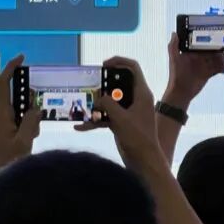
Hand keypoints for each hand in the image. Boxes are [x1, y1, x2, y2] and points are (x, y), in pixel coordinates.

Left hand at [0, 55, 40, 177]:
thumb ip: (31, 122)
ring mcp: (1, 122)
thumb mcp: (24, 140)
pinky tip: (30, 140)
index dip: (11, 68)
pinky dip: (28, 127)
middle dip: (30, 106)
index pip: (3, 83)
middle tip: (35, 124)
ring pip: (21, 111)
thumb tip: (36, 109)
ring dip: (31, 121)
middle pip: (17, 98)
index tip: (22, 58)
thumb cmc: (8, 160)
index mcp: (1, 113)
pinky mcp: (4, 129)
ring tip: (31, 138)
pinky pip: (20, 121)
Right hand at [76, 57, 164, 172]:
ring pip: (110, 100)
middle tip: (91, 87)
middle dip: (102, 85)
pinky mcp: (122, 122)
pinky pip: (106, 116)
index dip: (118, 61)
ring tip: (83, 107)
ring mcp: (128, 111)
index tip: (103, 65)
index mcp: (141, 93)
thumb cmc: (137, 137)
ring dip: (97, 104)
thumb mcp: (120, 118)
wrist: (144, 162)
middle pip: (118, 83)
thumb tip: (98, 100)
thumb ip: (107, 104)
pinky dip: (95, 120)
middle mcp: (136, 99)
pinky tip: (80, 127)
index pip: (133, 68)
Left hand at [164, 32, 223, 107]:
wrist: (181, 92)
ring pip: (216, 59)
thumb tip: (174, 33)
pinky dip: (222, 68)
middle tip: (223, 53)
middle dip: (218, 50)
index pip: (202, 43)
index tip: (217, 39)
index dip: (209, 41)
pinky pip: (217, 68)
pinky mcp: (208, 73)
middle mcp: (198, 57)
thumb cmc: (176, 75)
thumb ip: (173, 46)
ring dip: (222, 60)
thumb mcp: (174, 59)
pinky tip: (223, 71)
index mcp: (190, 52)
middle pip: (211, 50)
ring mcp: (203, 65)